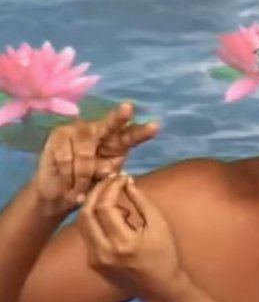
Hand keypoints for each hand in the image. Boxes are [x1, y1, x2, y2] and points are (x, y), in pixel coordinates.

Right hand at [34, 102, 158, 216]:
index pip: (131, 136)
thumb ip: (107, 174)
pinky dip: (68, 175)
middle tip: (128, 109)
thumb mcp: (103, 182)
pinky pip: (66, 159)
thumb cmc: (87, 184)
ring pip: (85, 154)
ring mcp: (78, 130)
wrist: (59, 192)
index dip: (142, 132)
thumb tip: (109, 170)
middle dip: (120, 117)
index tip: (155, 126)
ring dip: (83, 176)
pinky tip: (68, 183)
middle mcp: (99, 131)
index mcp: (117, 142)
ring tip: (80, 189)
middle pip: (111, 124)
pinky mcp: (59, 135)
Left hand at [78, 173, 185, 301]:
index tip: (123, 178)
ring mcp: (95, 260)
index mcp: (122, 243)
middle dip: (97, 192)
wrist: (161, 288)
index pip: (105, 207)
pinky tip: (111, 215)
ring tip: (111, 194)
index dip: (111, 187)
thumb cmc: (165, 255)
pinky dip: (95, 219)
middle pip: (86, 213)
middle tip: (110, 180)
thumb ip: (143, 202)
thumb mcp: (160, 226)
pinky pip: (87, 234)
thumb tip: (127, 182)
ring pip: (82, 223)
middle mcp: (103, 253)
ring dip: (94, 204)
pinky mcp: (93, 263)